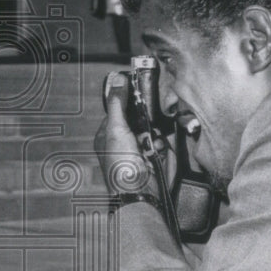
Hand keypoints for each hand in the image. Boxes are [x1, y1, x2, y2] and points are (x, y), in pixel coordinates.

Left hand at [94, 82, 173, 198]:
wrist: (140, 192)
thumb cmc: (121, 164)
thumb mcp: (116, 128)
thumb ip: (118, 103)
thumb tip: (118, 78)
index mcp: (108, 135)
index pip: (119, 110)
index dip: (129, 101)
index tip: (138, 90)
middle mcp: (123, 142)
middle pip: (138, 118)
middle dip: (145, 119)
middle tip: (145, 124)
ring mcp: (139, 150)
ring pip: (152, 130)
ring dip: (154, 134)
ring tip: (149, 143)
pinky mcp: (154, 157)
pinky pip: (161, 143)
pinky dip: (161, 146)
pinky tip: (155, 151)